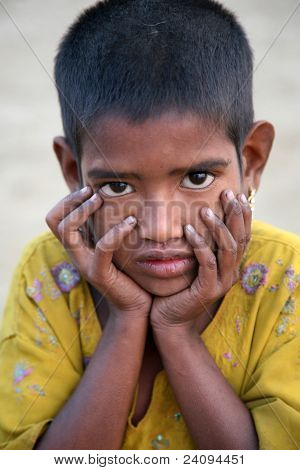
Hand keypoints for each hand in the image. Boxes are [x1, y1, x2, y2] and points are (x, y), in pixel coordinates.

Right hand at [45, 186, 152, 316]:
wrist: (135, 305)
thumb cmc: (128, 273)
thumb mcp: (114, 246)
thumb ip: (108, 228)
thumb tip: (115, 201)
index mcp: (77, 246)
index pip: (55, 218)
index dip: (66, 200)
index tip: (89, 189)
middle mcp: (75, 254)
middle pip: (55, 221)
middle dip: (72, 201)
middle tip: (94, 193)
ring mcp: (85, 265)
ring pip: (68, 232)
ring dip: (83, 211)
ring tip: (102, 200)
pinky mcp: (99, 274)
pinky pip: (102, 247)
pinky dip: (115, 231)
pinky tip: (131, 222)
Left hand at [150, 189, 251, 331]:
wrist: (169, 321)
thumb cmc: (177, 290)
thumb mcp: (192, 264)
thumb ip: (200, 247)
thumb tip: (197, 220)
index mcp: (228, 266)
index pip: (242, 236)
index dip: (242, 215)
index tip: (235, 194)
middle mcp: (229, 273)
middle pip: (239, 239)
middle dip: (234, 214)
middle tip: (226, 193)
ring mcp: (220, 283)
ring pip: (226, 249)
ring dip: (217, 227)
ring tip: (204, 210)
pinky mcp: (207, 290)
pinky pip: (207, 263)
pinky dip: (199, 244)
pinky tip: (188, 230)